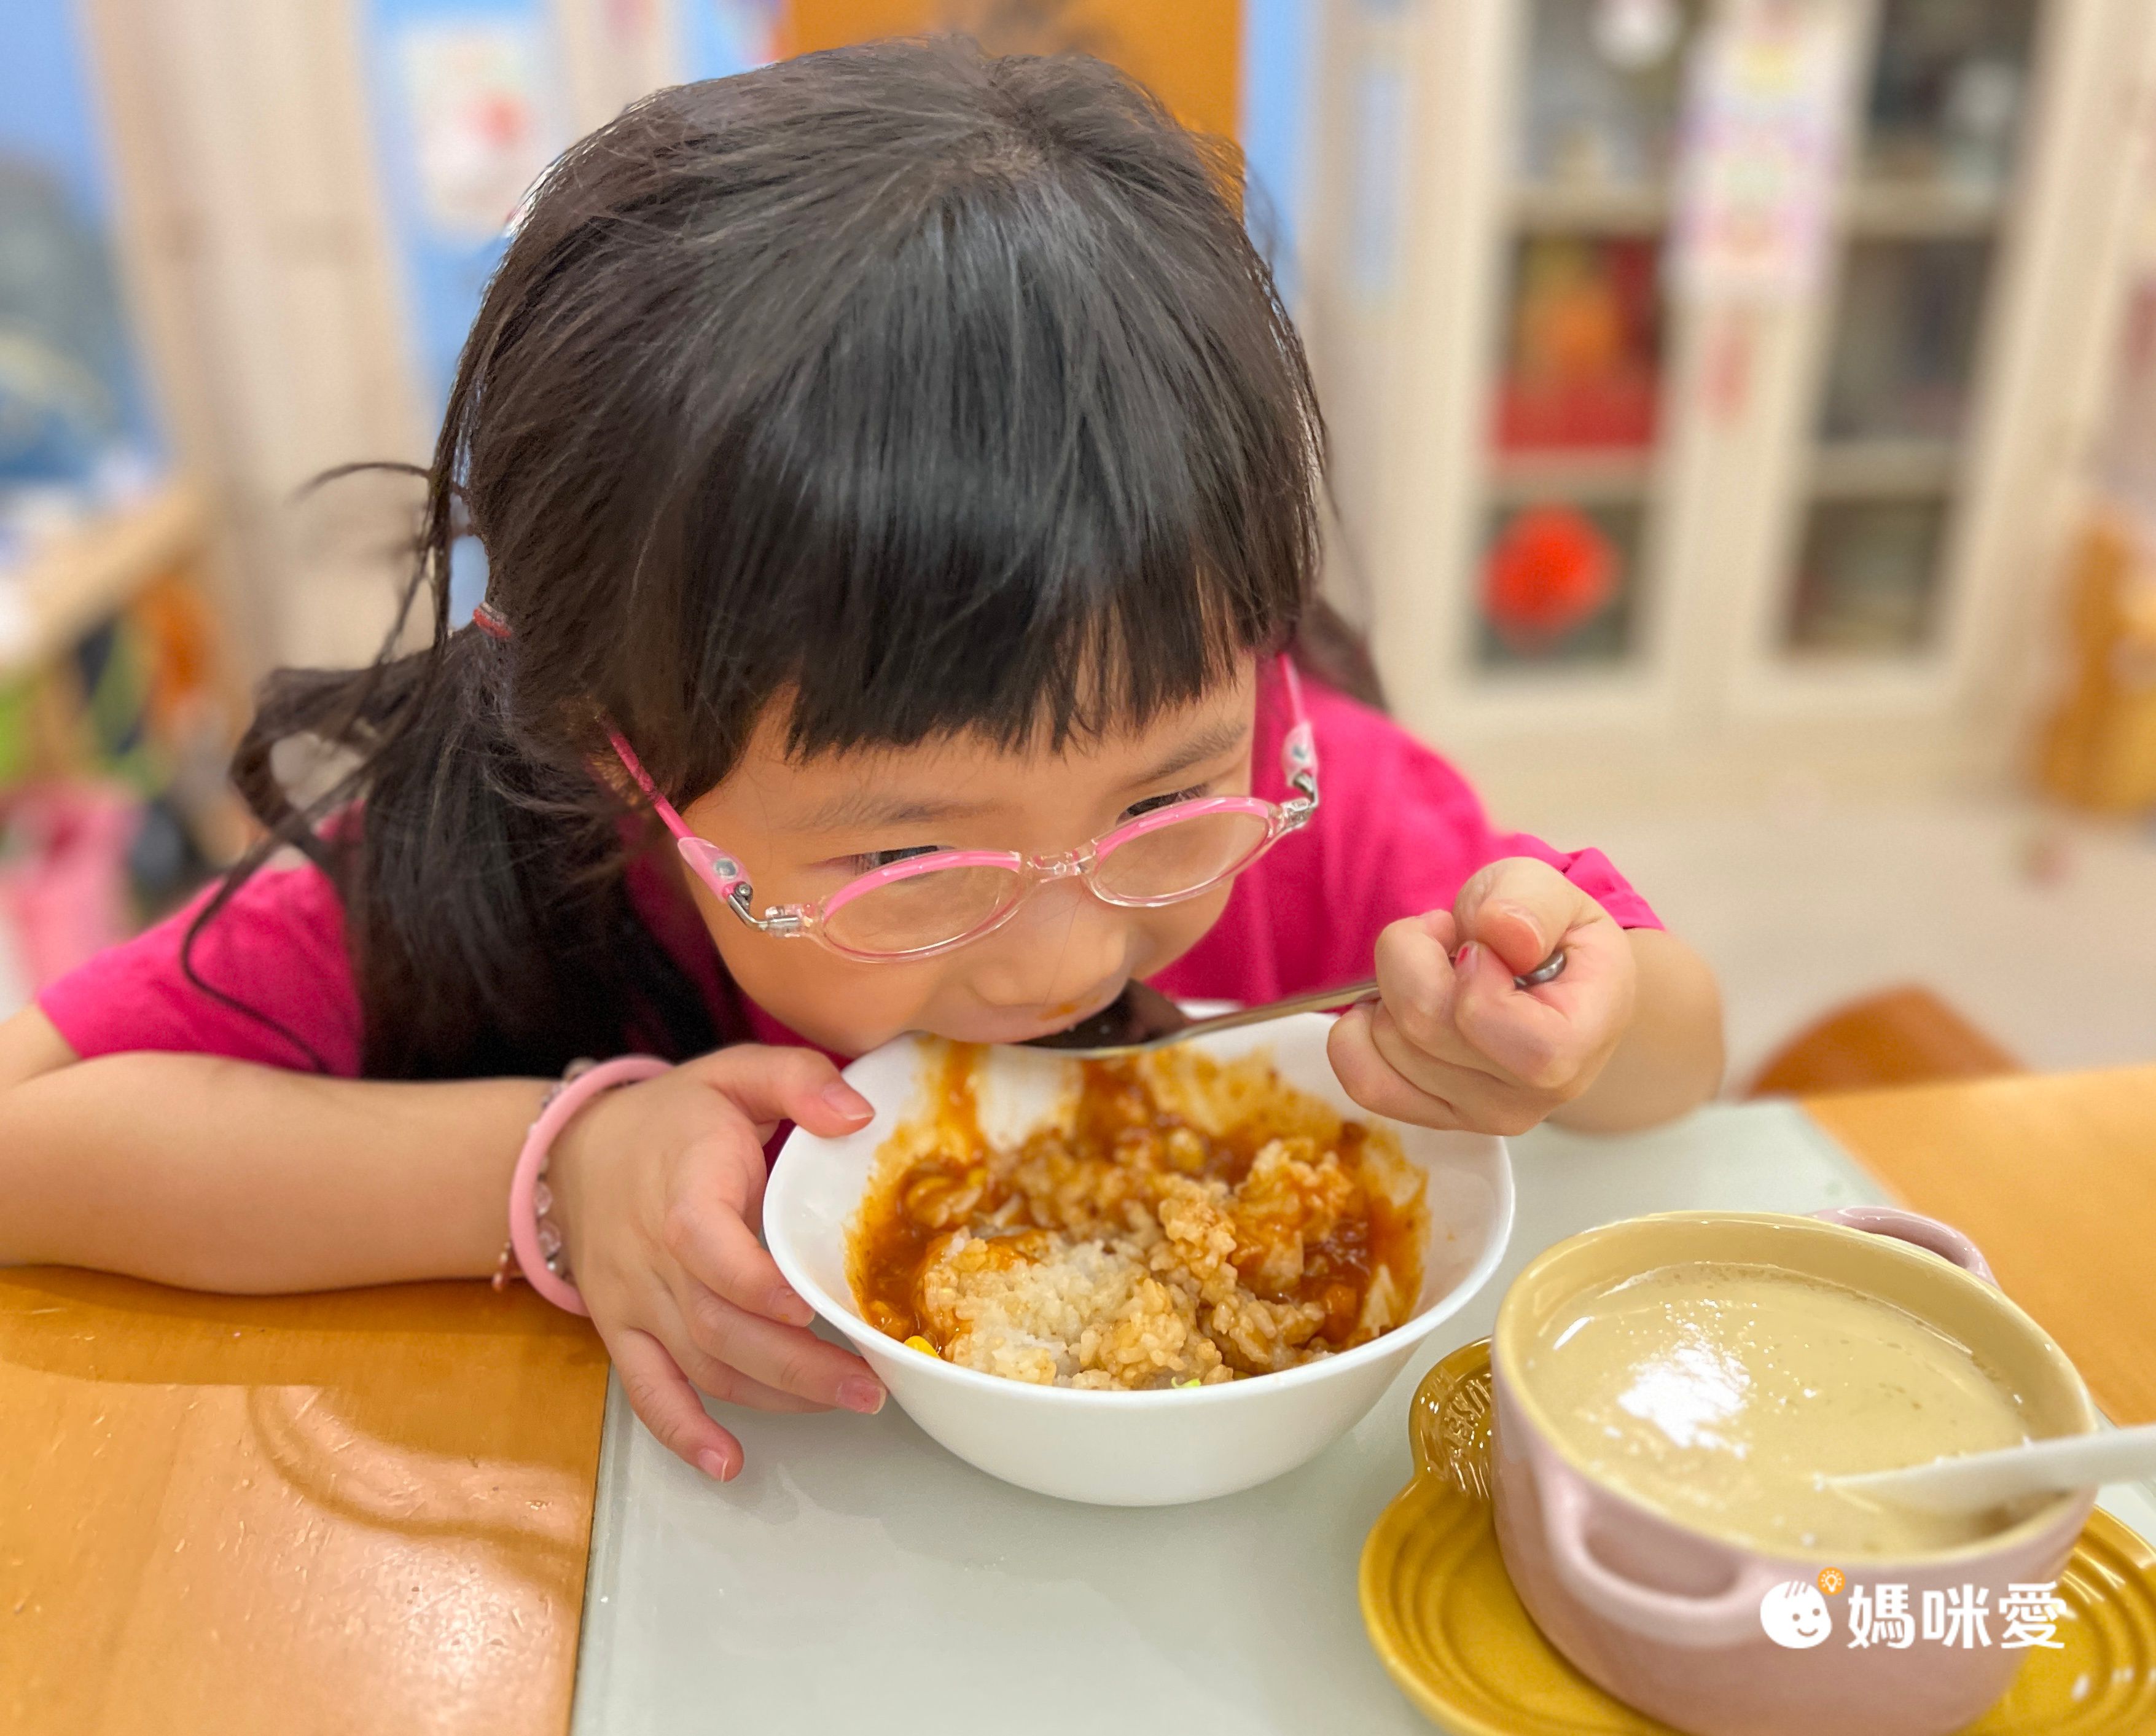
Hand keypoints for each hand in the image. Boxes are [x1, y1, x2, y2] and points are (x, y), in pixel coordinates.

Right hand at [548, 1045, 882, 1480]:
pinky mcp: (621, 1332)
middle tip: (870, 1385)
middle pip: (717, 1324)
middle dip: (796, 1364)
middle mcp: (651, 1255)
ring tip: (846, 1403)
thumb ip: (798, 1080)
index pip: (704, 1242)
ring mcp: (633, 1301)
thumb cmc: (677, 1116)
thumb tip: (858, 1114)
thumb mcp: (735, 1072)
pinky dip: (682, 1432)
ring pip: (699, 1364)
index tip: (806, 1307)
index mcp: (682, 1188)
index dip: (751, 1281)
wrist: (580, 1149)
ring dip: (771, 1396)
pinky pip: (646, 1392)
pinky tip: (728, 1463)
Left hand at [1328, 857, 1636, 1134]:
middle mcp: (1530, 1097)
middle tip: (1444, 938)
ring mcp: (1479, 1116)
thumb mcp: (1550, 891)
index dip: (1470, 973)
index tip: (1477, 944)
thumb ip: (1529, 900)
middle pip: (1424, 1026)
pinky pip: (1365, 1081)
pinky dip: (1357, 1033)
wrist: (1553, 985)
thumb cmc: (1549, 937)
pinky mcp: (1433, 1118)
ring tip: (1436, 975)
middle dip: (1413, 956)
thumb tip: (1500, 931)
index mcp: (1577, 1043)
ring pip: (1387, 1046)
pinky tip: (1391, 1006)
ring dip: (1391, 990)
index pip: (1500, 1029)